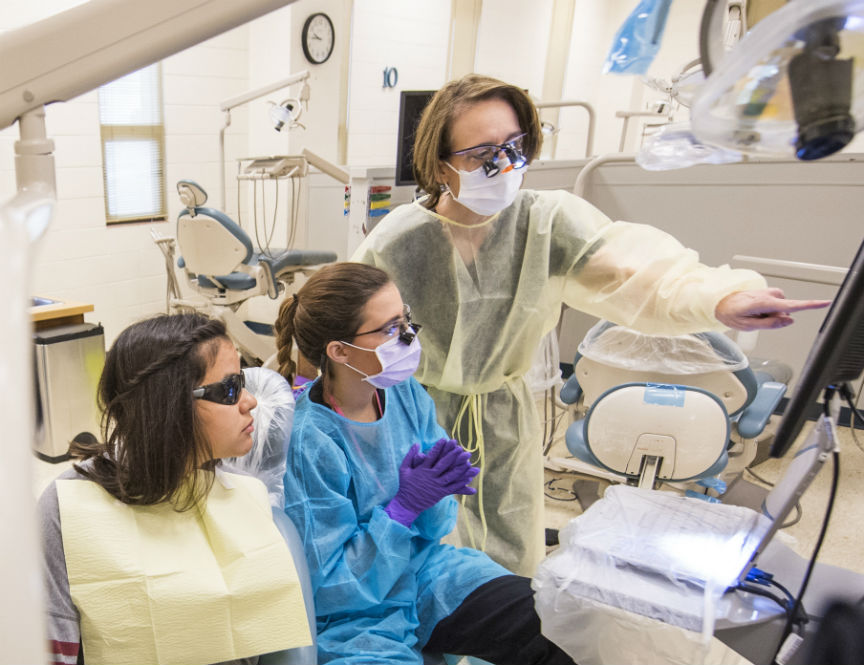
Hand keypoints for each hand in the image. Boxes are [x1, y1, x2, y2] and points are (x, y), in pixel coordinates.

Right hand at [385, 439, 477, 526]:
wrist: (407, 504)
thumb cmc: (405, 485)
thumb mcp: (404, 469)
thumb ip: (410, 455)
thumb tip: (416, 444)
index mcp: (422, 469)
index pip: (432, 456)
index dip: (439, 447)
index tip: (445, 439)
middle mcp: (431, 477)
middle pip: (443, 464)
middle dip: (452, 455)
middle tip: (460, 448)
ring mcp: (436, 485)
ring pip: (450, 476)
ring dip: (460, 468)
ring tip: (468, 461)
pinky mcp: (440, 493)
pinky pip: (452, 488)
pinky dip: (460, 483)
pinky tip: (468, 479)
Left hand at [715, 288, 830, 330]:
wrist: (720, 301)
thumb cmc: (731, 313)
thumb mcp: (748, 325)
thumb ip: (770, 324)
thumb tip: (789, 320)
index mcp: (765, 303)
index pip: (792, 306)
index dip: (810, 305)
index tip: (825, 303)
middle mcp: (770, 295)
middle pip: (785, 313)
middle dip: (774, 319)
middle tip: (755, 319)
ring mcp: (770, 292)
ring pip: (780, 310)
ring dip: (769, 314)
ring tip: (753, 314)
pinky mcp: (769, 292)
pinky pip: (775, 306)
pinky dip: (768, 310)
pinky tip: (755, 310)